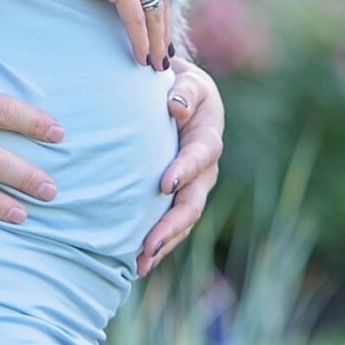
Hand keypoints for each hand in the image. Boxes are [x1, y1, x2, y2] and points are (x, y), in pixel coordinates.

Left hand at [136, 55, 223, 277]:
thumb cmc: (179, 86)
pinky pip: (172, 224)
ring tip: (140, 262)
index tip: (164, 184)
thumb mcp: (187, 81)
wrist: (178, 97)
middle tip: (149, 244)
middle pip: (193, 202)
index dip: (185, 170)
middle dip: (172, 225)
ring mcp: (194, 187)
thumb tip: (176, 106)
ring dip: (164, 242)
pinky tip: (137, 262)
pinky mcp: (179, 198)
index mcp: (208, 138)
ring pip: (184, 220)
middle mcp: (205, 169)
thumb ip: (184, 92)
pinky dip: (158, 243)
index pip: (199, 156)